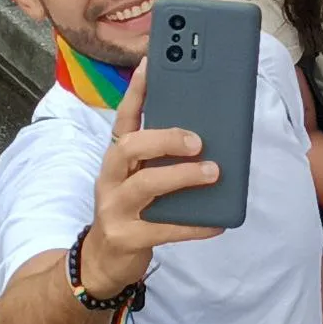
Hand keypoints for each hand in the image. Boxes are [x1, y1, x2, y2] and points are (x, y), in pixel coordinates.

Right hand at [83, 59, 222, 295]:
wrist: (104, 259)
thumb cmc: (133, 208)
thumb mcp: (141, 176)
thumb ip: (162, 156)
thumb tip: (208, 134)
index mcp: (117, 157)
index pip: (124, 117)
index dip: (137, 90)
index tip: (151, 63)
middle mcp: (111, 177)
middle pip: (130, 147)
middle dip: (165, 138)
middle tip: (198, 140)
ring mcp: (115, 208)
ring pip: (146, 184)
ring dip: (182, 176)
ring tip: (213, 172)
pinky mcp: (127, 237)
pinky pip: (164, 228)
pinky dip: (194, 224)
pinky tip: (218, 222)